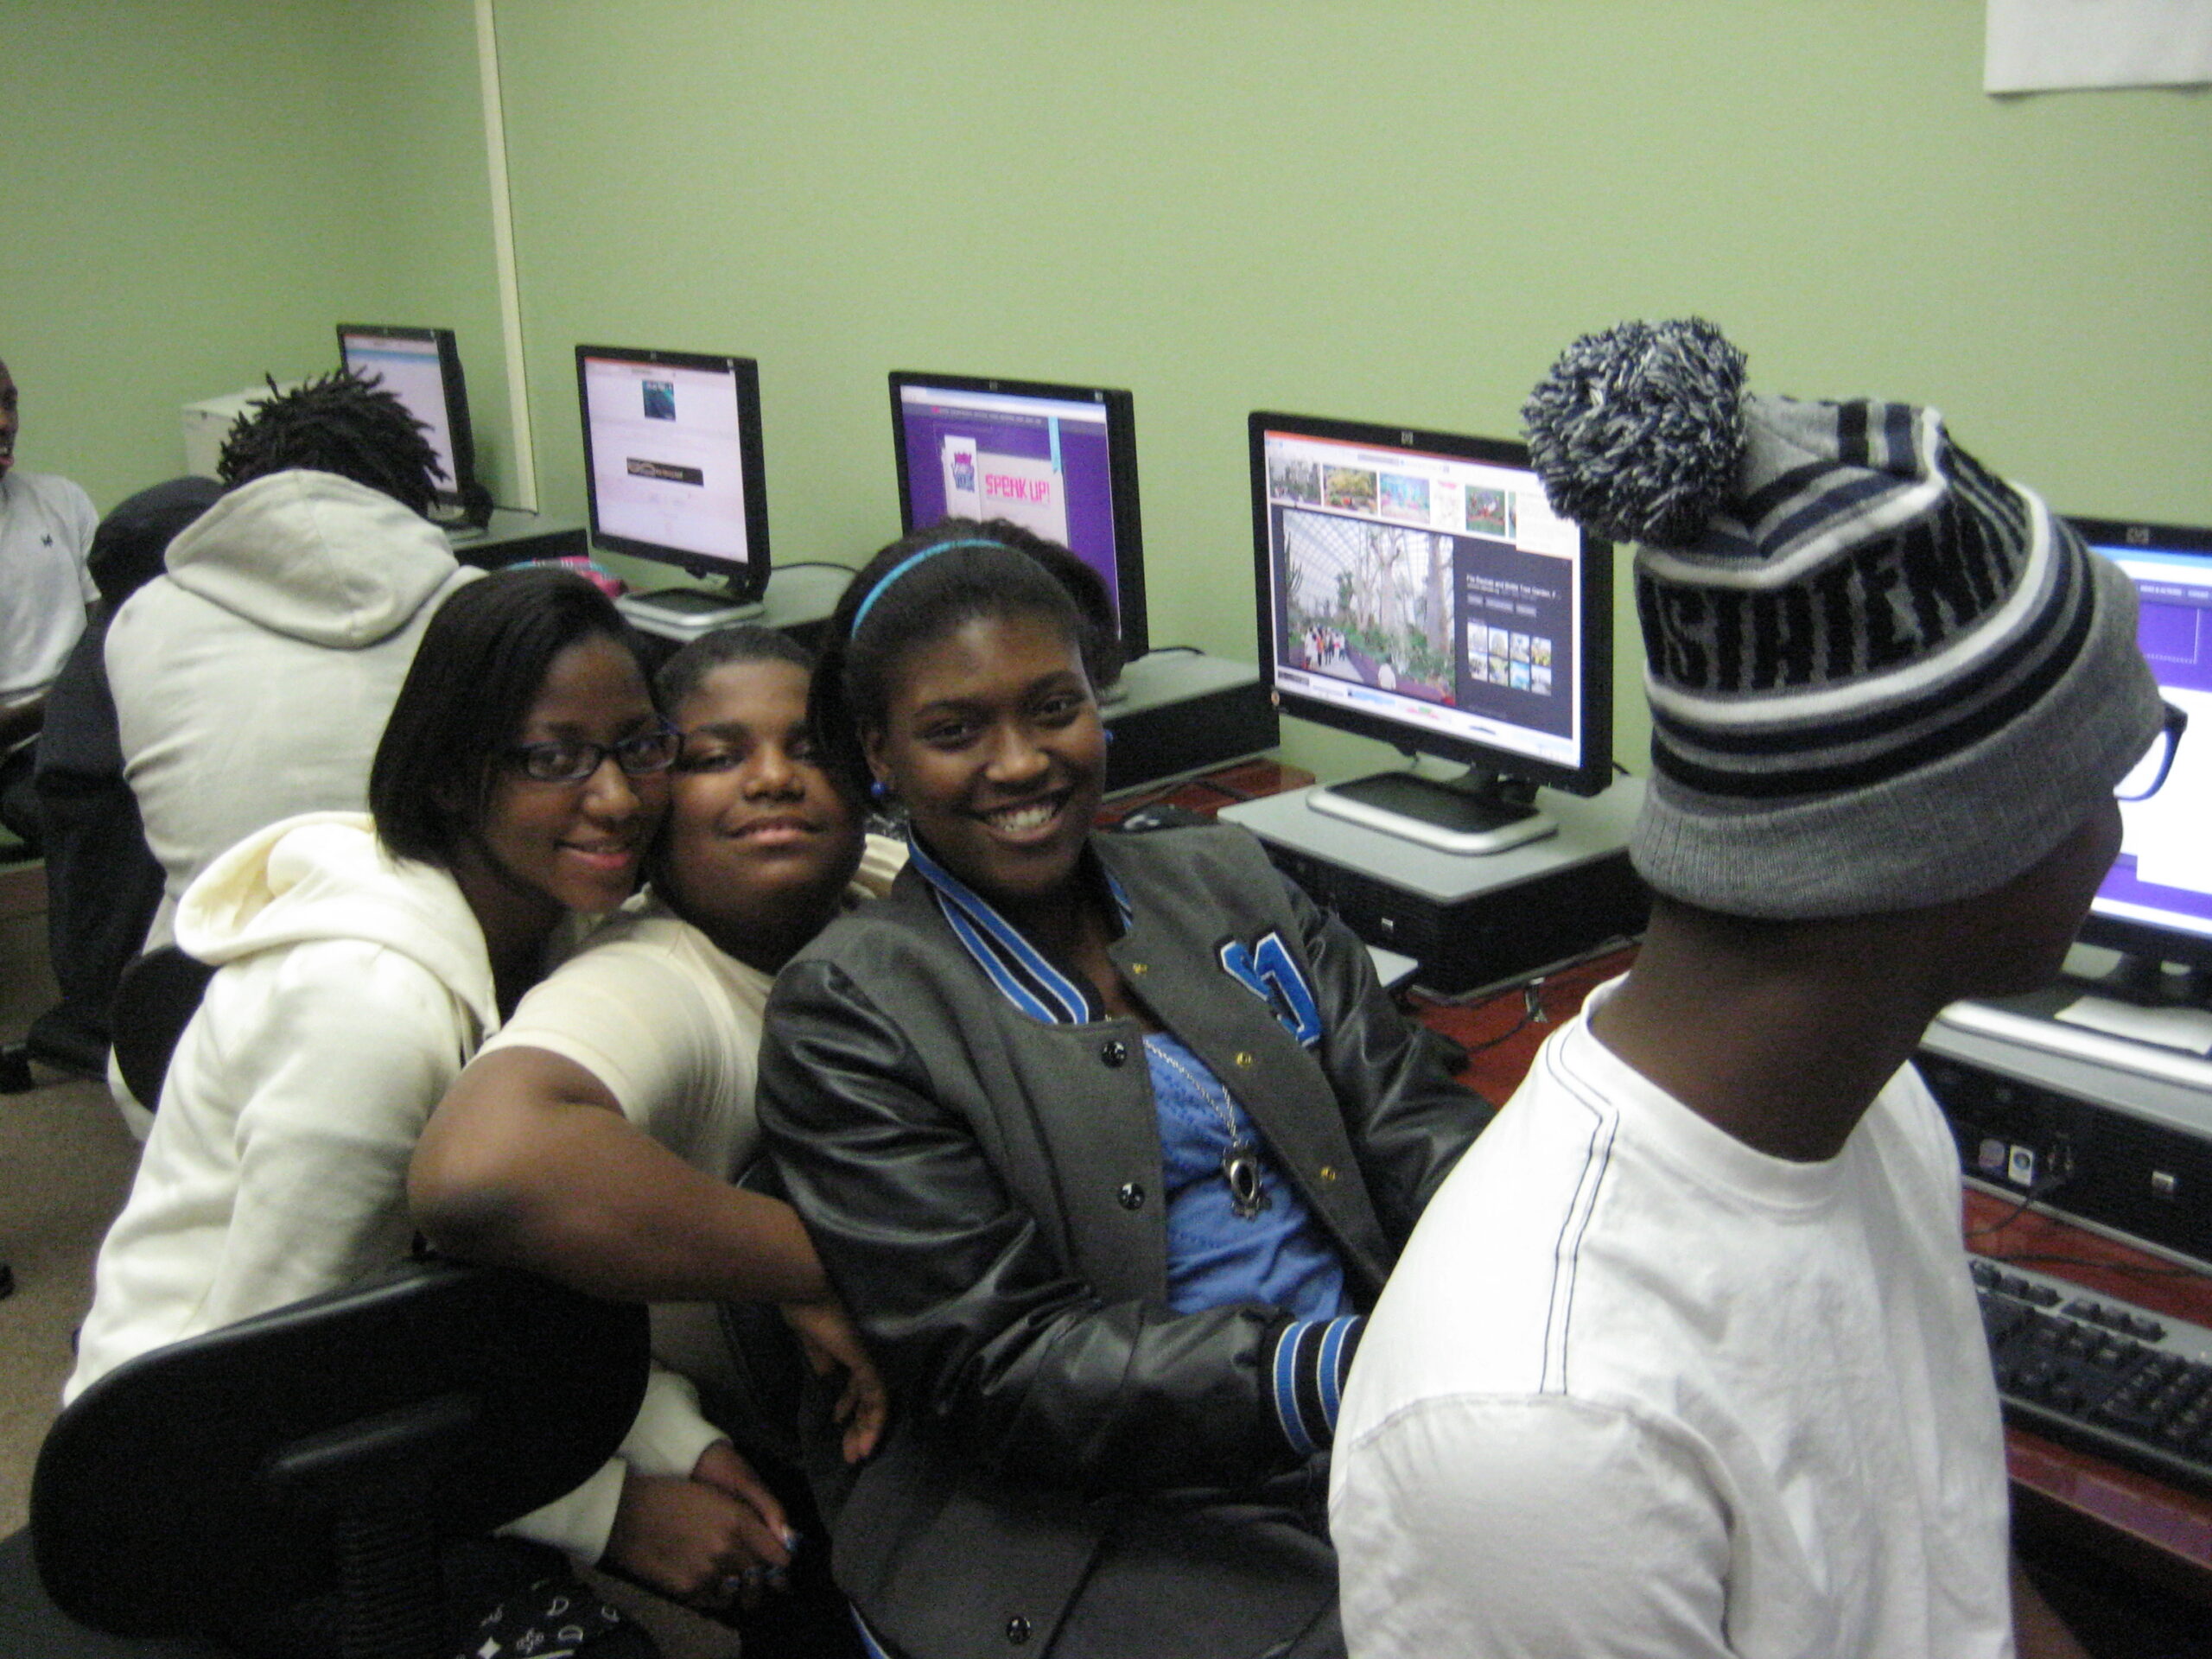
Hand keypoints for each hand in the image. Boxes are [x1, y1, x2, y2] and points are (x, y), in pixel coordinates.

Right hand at [602, 1449, 790, 1610]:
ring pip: (742, 1592)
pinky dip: (719, 1597)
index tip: (780, 1565)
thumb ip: (749, 1518)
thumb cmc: (671, 1497)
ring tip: (738, 1584)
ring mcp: (708, 1572)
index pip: (778, 1554)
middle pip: (762, 1576)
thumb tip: (776, 1539)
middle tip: (765, 1579)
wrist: (627, 1514)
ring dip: (744, 1590)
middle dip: (766, 1579)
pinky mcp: (689, 1590)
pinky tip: (713, 1586)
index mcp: (738, 1519)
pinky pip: (717, 1602)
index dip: (781, 1562)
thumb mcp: (717, 1496)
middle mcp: (728, 1548)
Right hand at [781, 1296, 888, 1462]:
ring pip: (876, 1402)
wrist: (808, 1288)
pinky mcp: (870, 1363)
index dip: (850, 1404)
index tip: (838, 1420)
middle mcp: (867, 1354)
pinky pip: (877, 1399)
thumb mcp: (813, 1339)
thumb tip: (827, 1375)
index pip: (858, 1382)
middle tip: (849, 1453)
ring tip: (856, 1456)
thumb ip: (822, 1357)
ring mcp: (871, 1358)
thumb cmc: (806, 1306)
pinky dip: (873, 1422)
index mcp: (853, 1347)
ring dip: (866, 1431)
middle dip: (858, 1425)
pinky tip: (864, 1443)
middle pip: (868, 1396)